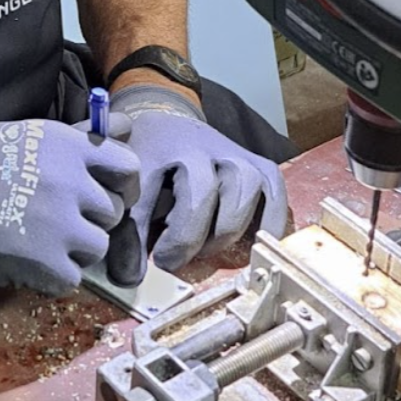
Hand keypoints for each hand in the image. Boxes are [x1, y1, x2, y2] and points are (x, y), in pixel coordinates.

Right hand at [0, 117, 139, 296]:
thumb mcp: (22, 136)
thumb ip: (75, 138)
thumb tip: (124, 128)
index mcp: (66, 145)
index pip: (127, 166)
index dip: (117, 182)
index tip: (100, 190)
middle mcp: (71, 181)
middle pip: (113, 211)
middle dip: (89, 218)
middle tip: (57, 220)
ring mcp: (61, 224)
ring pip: (97, 246)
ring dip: (74, 249)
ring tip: (42, 243)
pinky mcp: (46, 261)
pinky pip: (72, 276)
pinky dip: (53, 276)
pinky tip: (28, 263)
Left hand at [106, 84, 288, 284]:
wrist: (168, 120)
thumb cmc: (145, 163)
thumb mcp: (126, 191)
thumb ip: (126, 233)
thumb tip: (130, 279)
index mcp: (157, 151)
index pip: (152, 198)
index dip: (150, 239)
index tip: (154, 264)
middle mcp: (198, 148)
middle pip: (201, 194)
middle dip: (187, 238)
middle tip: (171, 260)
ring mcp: (232, 154)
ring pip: (243, 189)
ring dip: (225, 229)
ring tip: (206, 249)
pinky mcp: (257, 165)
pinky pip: (274, 193)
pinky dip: (271, 221)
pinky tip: (254, 245)